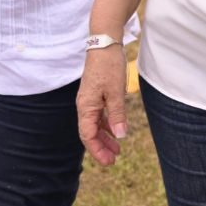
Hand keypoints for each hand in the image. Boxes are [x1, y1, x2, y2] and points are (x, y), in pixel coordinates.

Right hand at [76, 46, 127, 165]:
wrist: (104, 44)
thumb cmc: (109, 66)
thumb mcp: (116, 91)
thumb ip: (117, 114)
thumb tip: (120, 136)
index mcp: (86, 107)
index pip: (88, 135)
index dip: (97, 150)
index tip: (109, 161)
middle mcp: (84, 106)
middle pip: (90, 133)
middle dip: (101, 148)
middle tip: (114, 160)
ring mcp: (89, 100)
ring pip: (95, 125)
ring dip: (105, 137)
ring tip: (117, 150)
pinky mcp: (96, 95)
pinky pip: (99, 115)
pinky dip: (107, 124)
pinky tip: (116, 130)